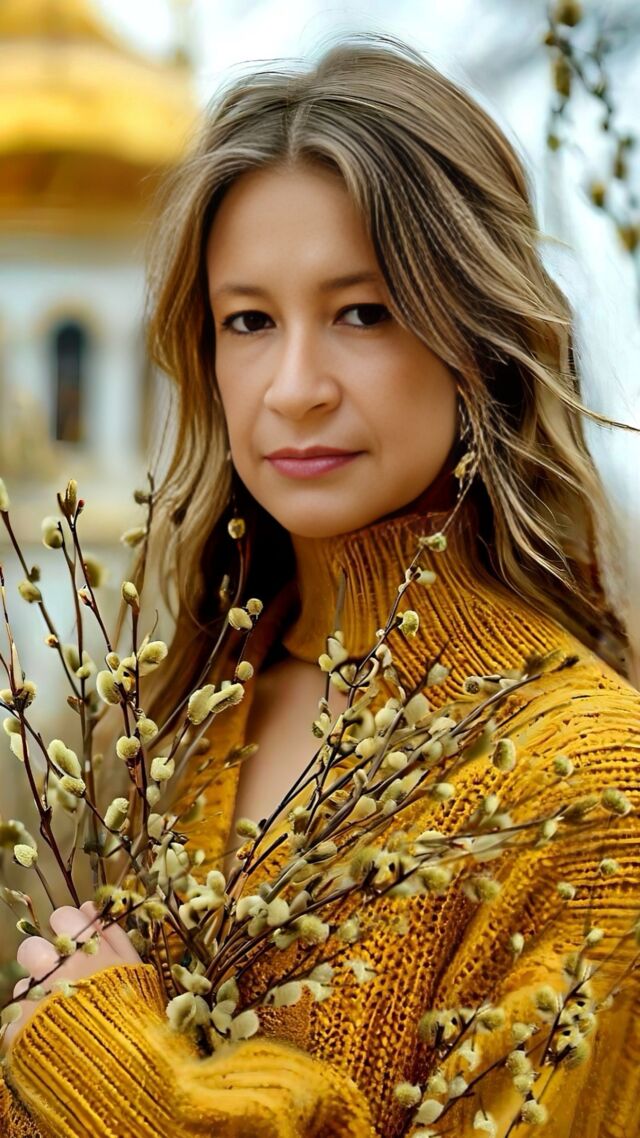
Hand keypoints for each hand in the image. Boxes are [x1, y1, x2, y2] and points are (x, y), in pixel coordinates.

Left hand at [2, 901, 141, 1051]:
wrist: (125, 1073)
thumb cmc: (138, 1018)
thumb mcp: (138, 971)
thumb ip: (115, 935)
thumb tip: (90, 906)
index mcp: (91, 952)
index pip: (65, 918)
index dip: (68, 928)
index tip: (75, 943)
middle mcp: (62, 969)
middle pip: (33, 946)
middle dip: (44, 957)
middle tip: (61, 976)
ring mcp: (39, 998)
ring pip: (24, 980)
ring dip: (38, 989)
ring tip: (58, 1008)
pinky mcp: (22, 1028)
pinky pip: (17, 1013)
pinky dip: (31, 1019)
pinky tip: (53, 1032)